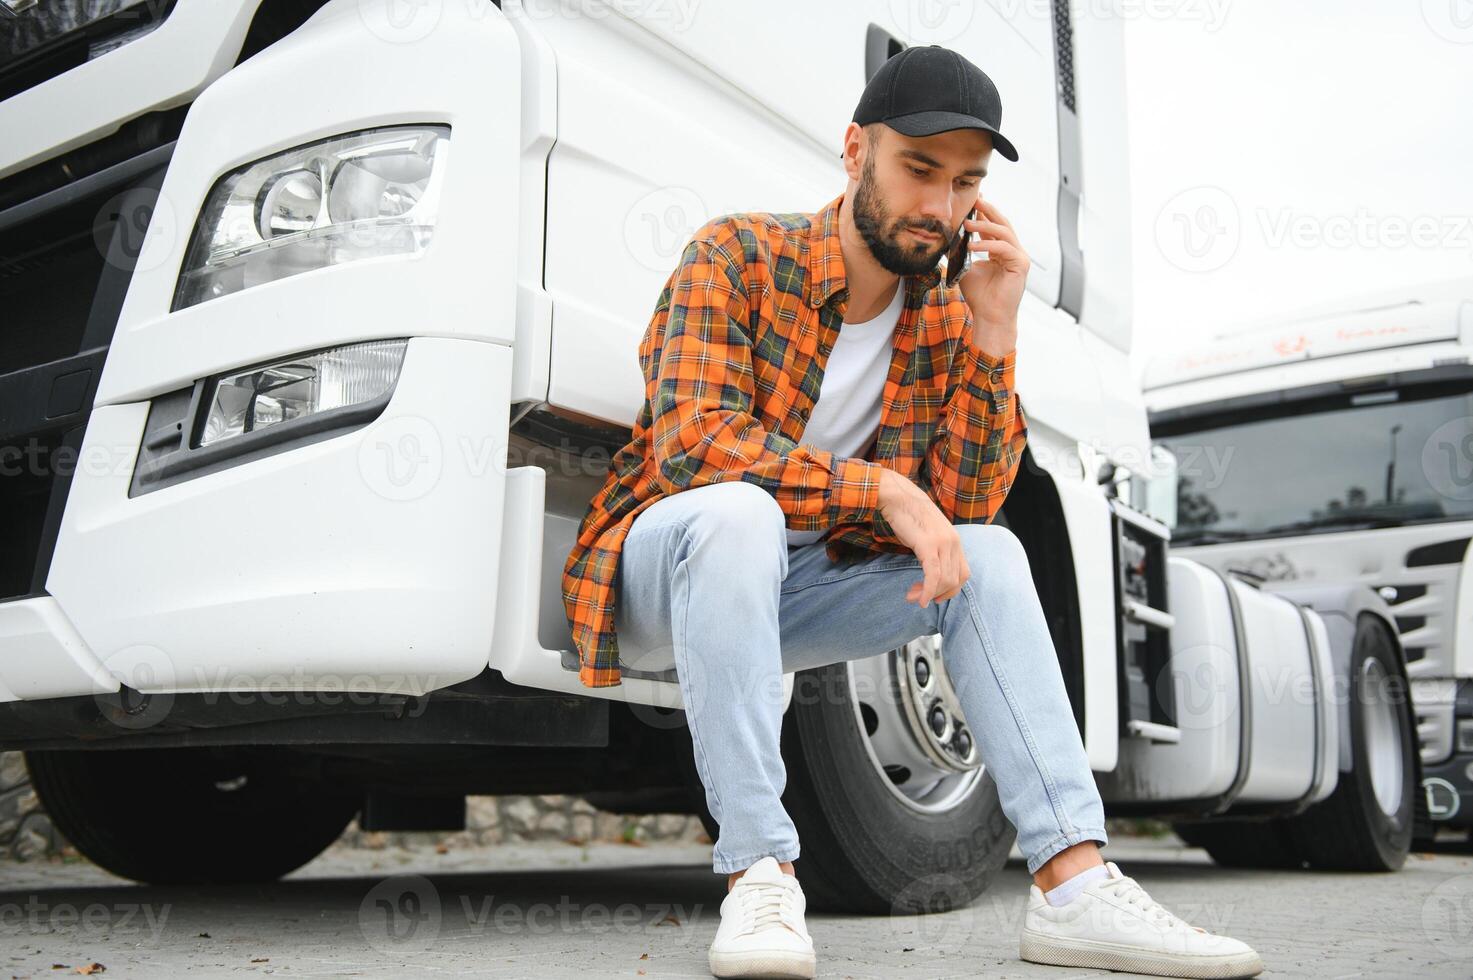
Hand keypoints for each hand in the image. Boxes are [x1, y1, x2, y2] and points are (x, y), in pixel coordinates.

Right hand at [877, 469, 971, 607]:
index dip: (951, 590)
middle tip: (917, 598)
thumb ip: (935, 550)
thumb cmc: (908, 515)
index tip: (934, 596)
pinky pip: (933, 575)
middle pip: (955, 581)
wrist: (897, 496)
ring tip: (911, 596)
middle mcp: (953, 542)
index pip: (964, 574)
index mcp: (955, 540)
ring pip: (945, 581)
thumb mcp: (928, 534)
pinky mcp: (928, 544)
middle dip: (937, 595)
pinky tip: (919, 599)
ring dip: (928, 594)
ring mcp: (943, 543)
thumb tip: (931, 571)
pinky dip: (928, 591)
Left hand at [957, 190, 1027, 354]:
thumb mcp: (964, 269)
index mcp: (1001, 250)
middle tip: (975, 199)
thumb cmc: (978, 296)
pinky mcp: (1021, 265)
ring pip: (1004, 232)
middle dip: (988, 210)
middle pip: (1002, 223)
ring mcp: (1019, 257)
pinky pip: (1004, 248)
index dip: (983, 213)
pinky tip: (972, 245)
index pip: (993, 226)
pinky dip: (987, 245)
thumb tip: (942, 241)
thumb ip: (959, 254)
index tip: (971, 200)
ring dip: (985, 226)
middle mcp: (1013, 250)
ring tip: (967, 223)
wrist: (989, 316)